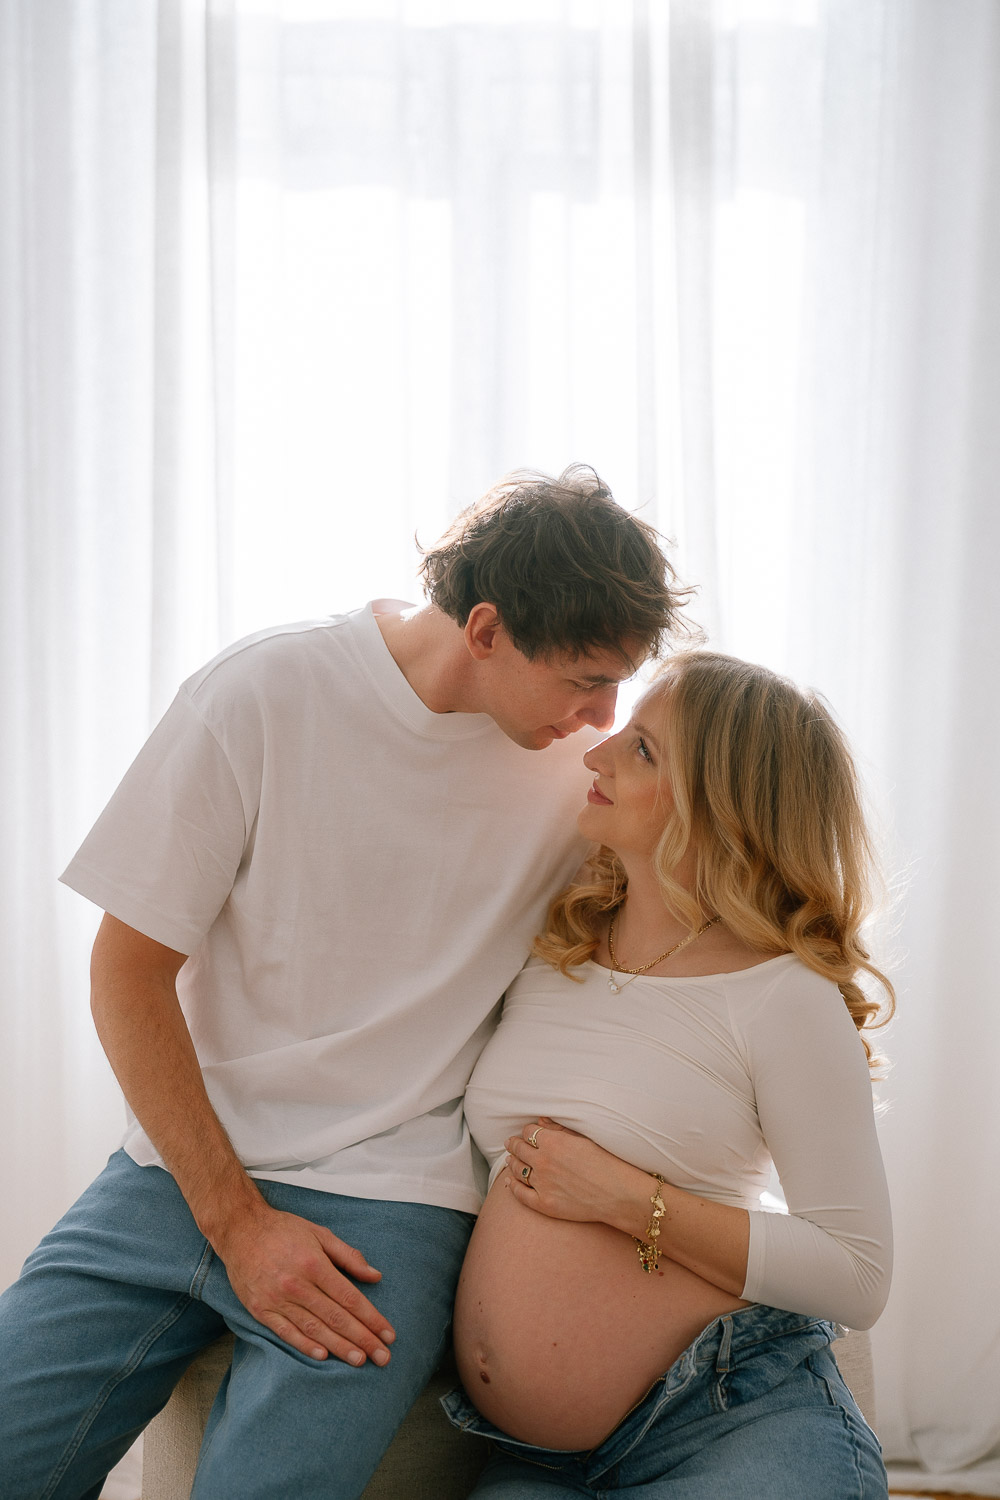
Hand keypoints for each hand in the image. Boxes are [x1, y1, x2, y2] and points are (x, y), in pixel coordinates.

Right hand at [215, 1199, 394, 1365]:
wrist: (239, 1229)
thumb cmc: (283, 1230)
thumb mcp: (320, 1234)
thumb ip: (348, 1256)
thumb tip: (375, 1276)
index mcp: (314, 1264)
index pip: (349, 1298)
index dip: (371, 1318)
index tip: (388, 1334)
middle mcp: (296, 1284)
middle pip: (336, 1317)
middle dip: (362, 1339)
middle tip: (383, 1357)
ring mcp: (277, 1299)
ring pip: (314, 1329)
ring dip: (339, 1347)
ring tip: (360, 1361)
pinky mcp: (260, 1310)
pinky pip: (286, 1332)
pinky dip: (304, 1345)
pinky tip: (323, 1356)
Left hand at [503, 1117, 650, 1233]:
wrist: (619, 1194)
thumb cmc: (607, 1162)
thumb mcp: (583, 1139)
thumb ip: (558, 1129)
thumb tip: (540, 1121)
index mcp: (553, 1142)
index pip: (529, 1132)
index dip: (528, 1131)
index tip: (528, 1133)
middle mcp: (544, 1161)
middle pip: (519, 1149)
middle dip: (514, 1144)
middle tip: (511, 1143)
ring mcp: (542, 1184)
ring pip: (518, 1169)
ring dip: (512, 1163)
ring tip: (511, 1160)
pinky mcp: (544, 1204)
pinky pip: (520, 1194)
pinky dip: (513, 1186)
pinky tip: (510, 1182)